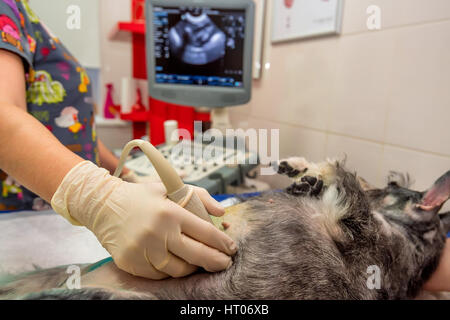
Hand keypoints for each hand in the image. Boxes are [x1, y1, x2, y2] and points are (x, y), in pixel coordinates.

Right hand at [51, 161, 236, 279]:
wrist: (103, 205)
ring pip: (178, 269)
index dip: (222, 243)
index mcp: (170, 212)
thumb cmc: (141, 196)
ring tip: (199, 262)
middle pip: (196, 255)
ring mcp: (143, 250)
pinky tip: (176, 263)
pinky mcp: (131, 262)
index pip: (205, 232)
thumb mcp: (169, 187)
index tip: (231, 248)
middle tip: (225, 263)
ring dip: (192, 267)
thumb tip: (221, 213)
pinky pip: (159, 274)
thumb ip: (199, 196)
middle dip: (216, 262)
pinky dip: (170, 271)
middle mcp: (157, 232)